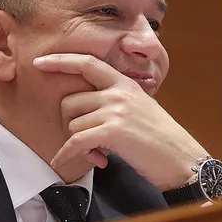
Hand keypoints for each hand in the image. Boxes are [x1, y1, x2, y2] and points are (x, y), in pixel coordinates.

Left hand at [33, 54, 208, 190]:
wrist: (181, 158)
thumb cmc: (159, 138)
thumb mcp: (139, 107)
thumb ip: (115, 100)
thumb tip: (85, 107)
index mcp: (124, 83)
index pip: (87, 63)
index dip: (61, 61)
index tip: (40, 62)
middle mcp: (118, 92)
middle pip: (70, 101)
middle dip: (69, 124)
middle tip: (83, 140)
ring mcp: (116, 110)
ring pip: (73, 124)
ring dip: (77, 144)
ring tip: (96, 154)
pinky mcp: (114, 131)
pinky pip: (76, 141)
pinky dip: (66, 153)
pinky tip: (63, 161)